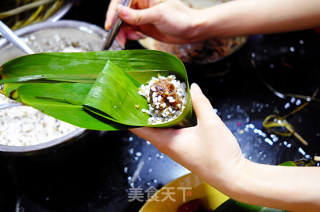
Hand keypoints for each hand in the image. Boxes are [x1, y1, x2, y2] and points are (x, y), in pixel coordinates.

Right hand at [105, 0, 199, 46]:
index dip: (113, 11)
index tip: (110, 25)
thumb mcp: (158, 15)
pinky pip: (130, 30)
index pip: (122, 0)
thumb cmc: (180, 18)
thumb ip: (138, 15)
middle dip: (118, 26)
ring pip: (124, 23)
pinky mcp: (143, 25)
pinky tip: (138, 37)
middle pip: (121, 12)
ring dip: (123, 32)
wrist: (191, 30)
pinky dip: (130, 35)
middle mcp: (141, 3)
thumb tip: (119, 11)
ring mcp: (142, 15)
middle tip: (119, 38)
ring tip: (130, 39)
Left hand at [130, 83, 244, 190]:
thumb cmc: (219, 154)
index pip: (139, 129)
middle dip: (145, 110)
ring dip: (159, 115)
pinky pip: (171, 133)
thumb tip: (194, 88)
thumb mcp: (211, 123)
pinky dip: (170, 121)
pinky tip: (177, 110)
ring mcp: (176, 148)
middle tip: (144, 92)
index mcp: (167, 141)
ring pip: (161, 129)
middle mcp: (167, 146)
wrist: (232, 176)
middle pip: (149, 127)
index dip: (130, 116)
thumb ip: (201, 103)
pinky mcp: (184, 149)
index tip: (125, 102)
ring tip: (158, 97)